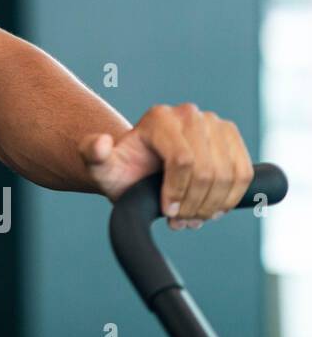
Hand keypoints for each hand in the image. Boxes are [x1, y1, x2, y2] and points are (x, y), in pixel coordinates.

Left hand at [77, 103, 254, 229]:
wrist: (139, 168)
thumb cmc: (121, 170)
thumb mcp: (101, 167)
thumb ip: (93, 155)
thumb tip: (102, 143)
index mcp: (159, 119)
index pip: (183, 161)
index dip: (178, 192)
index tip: (167, 212)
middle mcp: (189, 115)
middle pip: (207, 170)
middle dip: (194, 204)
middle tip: (179, 221)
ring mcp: (214, 124)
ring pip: (228, 174)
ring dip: (213, 205)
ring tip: (192, 218)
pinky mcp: (231, 138)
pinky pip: (243, 173)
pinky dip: (231, 198)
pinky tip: (212, 209)